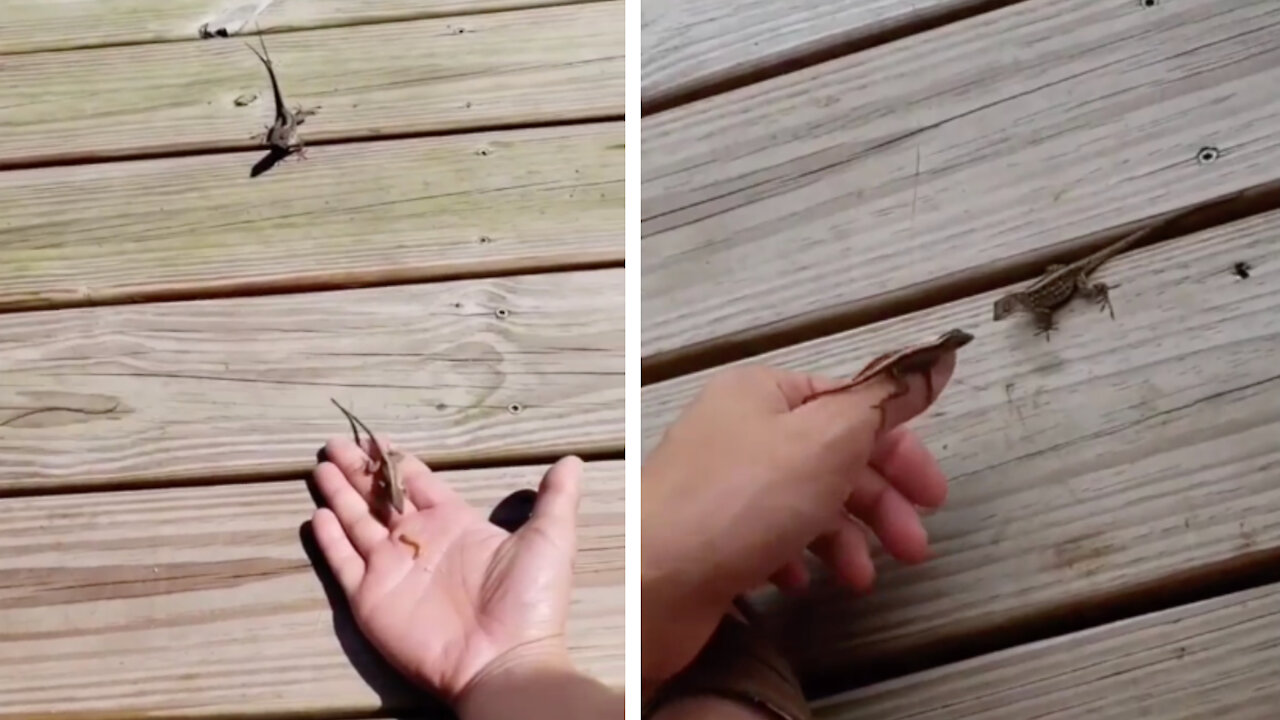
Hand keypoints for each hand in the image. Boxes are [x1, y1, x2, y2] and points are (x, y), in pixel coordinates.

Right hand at [310, 438, 581, 704]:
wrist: (506, 659)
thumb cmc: (530, 600)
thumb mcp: (551, 538)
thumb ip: (556, 498)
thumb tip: (573, 460)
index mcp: (455, 523)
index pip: (416, 483)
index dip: (394, 460)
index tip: (373, 437)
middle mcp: (419, 542)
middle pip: (380, 498)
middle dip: (358, 471)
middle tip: (335, 443)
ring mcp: (392, 570)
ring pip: (357, 523)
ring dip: (340, 495)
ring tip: (321, 467)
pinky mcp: (372, 597)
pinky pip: (345, 563)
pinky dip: (331, 541)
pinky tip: (319, 515)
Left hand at [641, 357, 955, 684]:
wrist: (649, 583)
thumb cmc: (739, 502)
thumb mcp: (827, 438)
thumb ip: (886, 399)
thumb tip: (937, 356)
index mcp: (762, 392)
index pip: (850, 406)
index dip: (899, 448)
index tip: (935, 495)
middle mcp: (738, 431)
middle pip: (832, 457)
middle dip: (880, 503)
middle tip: (913, 548)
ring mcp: (722, 487)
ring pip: (805, 502)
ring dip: (845, 538)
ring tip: (861, 577)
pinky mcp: (710, 537)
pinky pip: (769, 539)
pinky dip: (798, 557)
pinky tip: (802, 581)